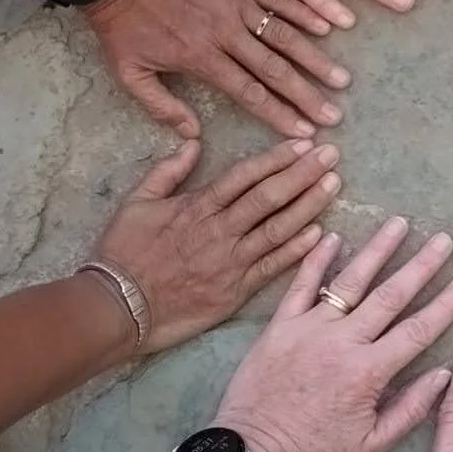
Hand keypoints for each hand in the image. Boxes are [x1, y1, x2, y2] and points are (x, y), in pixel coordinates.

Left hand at [83, 0, 350, 138]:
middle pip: (275, 69)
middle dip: (307, 95)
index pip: (250, 93)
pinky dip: (304, 10)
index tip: (304, 132)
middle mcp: (225, 33)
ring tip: (341, 78)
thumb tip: (193, 136)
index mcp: (202, 58)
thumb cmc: (121, 24)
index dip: (279, 114)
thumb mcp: (129, 73)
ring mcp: (236, 2)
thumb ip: (161, 106)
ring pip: (283, 34)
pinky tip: (329, 26)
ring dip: (315, 58)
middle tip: (334, 115)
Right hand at [93, 138, 340, 353]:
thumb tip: (194, 143)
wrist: (117, 308)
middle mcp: (219, 230)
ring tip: (334, 184)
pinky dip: (297, 250)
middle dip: (303, 173)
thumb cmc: (123, 255)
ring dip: (309, 204)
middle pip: (269, 197)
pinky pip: (273, 267)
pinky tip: (321, 233)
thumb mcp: (136, 203)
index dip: (276, 158)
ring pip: (278, 228)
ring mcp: (230, 262)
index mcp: (196, 207)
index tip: (303, 143)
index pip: (245, 176)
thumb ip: (167, 172)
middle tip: (332, 154)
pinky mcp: (236, 290)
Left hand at [214, 216, 452, 451]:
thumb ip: (411, 408)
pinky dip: (317, 259)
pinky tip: (333, 235)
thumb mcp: (371, 445)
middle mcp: (342, 342)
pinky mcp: (279, 326)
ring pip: (350, 281)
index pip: (418, 330)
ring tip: (398, 223)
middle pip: (391, 295)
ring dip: (377, 249)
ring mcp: (309, 329)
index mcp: (369, 372)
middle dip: (421, 265)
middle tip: (443, 240)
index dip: (445, 304)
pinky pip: (301, 285)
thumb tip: (445, 374)